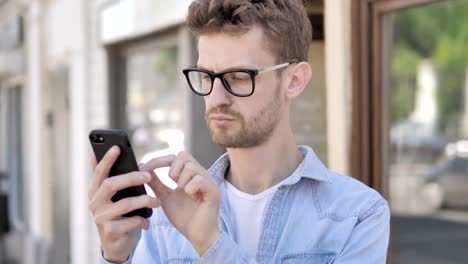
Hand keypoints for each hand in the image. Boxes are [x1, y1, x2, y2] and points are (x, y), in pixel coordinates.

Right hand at [88, 146, 160, 262]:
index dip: (107, 159)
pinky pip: (132, 221)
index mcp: (95, 192)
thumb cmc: (118, 214)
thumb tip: (111, 151)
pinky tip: (148, 221)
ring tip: (157, 201)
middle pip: (111, 185)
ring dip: (145, 200)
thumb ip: (113, 178)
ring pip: (125, 204)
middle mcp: (95, 204)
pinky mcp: (110, 231)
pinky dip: (143, 220)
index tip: (117, 147)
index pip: (99, 172)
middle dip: (131, 178)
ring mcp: (101, 218)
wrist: (116, 244)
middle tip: (148, 175)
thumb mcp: (114, 197)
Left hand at [141, 151, 221, 255]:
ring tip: (184, 194)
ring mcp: (209, 181)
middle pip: (184, 155)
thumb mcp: (165, 197)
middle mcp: (201, 174)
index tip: (144, 168)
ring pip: (191, 167)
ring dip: (181, 181)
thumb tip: (142, 168)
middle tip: (173, 185)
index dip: (159, 160)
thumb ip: (156, 182)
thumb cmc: (184, 217)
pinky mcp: (214, 191)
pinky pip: (199, 180)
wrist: (196, 235)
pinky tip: (191, 198)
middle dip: (172, 169)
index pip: (176, 156)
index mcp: (191, 174)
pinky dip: (190, 188)